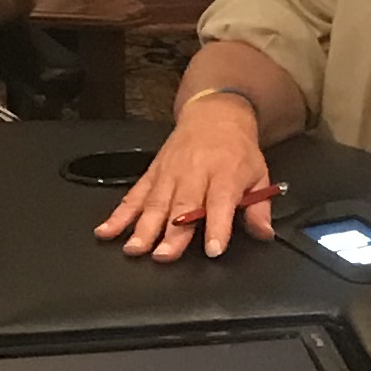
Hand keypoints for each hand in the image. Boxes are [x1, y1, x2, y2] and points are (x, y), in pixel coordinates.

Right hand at [91, 99, 276, 264]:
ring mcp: (169, 173)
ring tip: (134, 249)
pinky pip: (134, 196)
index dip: (216, 227)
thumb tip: (264, 234)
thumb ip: (259, 207)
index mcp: (224, 173)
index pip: (220, 202)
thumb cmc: (237, 151)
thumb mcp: (258, 174)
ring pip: (155, 203)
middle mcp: (194, 173)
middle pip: (182, 206)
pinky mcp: (152, 174)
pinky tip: (106, 231)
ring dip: (142, 228)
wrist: (214, 115)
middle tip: (163, 256)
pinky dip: (118, 214)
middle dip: (171, 233)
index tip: (212, 249)